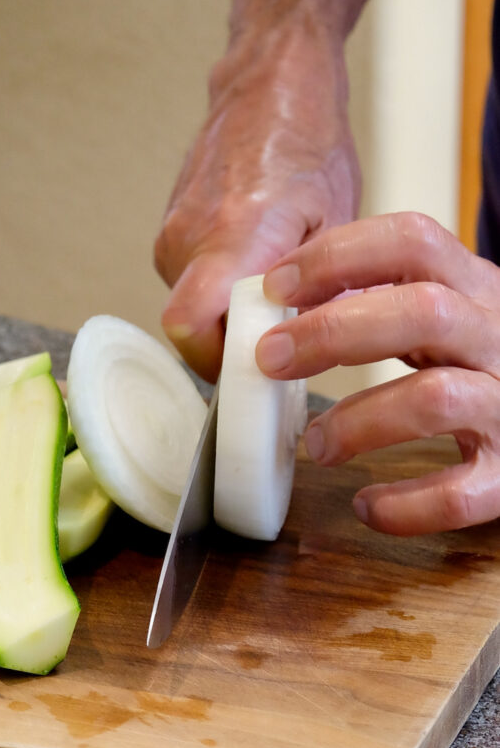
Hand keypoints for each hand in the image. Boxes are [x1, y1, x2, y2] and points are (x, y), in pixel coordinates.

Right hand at [155, 28, 360, 382]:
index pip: (190, 326)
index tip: (262, 370)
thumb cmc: (307, 141)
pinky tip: (253, 271)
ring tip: (272, 292)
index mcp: (234, 233)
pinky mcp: (168, 238)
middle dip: (237, 348)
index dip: (222, 363)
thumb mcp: (338, 220)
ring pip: (193, 317)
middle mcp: (188, 239)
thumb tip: (305, 346)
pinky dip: (220, 298)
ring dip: (230, 321)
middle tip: (284, 335)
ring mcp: (171, 238)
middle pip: (193, 335)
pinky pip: (190, 292)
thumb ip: (317, 288)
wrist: (268, 86)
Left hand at [256, 212, 499, 535]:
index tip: (276, 288)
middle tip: (271, 358)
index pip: (412, 240)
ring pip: (436, 399)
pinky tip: (368, 506)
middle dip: (333, 331)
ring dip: (359, 421)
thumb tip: (282, 304)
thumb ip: (386, 303)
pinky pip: (459, 494)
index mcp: (476, 290)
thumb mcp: (449, 319)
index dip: (338, 257)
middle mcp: (499, 339)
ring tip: (316, 444)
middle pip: (423, 311)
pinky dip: (405, 505)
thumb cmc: (483, 370)